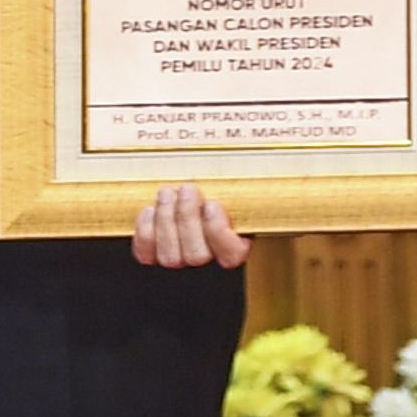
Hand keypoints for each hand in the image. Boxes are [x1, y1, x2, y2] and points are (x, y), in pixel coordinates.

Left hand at [132, 182, 250, 268]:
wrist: (184, 184)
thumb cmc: (214, 180)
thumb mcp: (234, 179)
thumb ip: (243, 182)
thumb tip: (271, 158)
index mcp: (237, 242)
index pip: (232, 254)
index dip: (219, 232)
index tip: (213, 204)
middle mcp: (208, 255)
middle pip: (196, 256)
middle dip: (187, 219)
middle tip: (186, 189)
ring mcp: (180, 257)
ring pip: (170, 257)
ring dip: (166, 221)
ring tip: (167, 193)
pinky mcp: (154, 253)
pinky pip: (146, 254)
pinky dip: (145, 230)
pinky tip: (150, 209)